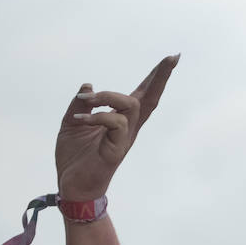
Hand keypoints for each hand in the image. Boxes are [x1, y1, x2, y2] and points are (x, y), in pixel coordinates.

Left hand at [55, 55, 178, 200]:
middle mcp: (128, 128)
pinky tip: (79, 119)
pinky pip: (115, 122)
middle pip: (150, 98)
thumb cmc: (74, 157)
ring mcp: (125, 138)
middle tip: (173, 57)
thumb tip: (88, 85)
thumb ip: (81, 103)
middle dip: (161, 77)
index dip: (155, 77)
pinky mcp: (117, 149)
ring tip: (85, 102)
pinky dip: (96, 115)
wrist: (72, 187)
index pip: (142, 95)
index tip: (172, 58)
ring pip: (130, 104)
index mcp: (120, 120)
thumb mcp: (72, 121)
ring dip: (106, 96)